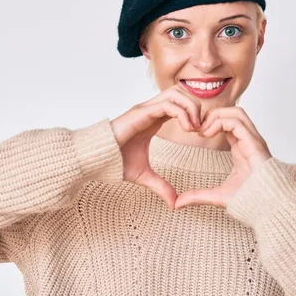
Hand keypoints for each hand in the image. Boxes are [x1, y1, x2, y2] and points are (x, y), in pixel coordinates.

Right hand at [110, 84, 202, 209]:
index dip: (194, 115)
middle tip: (200, 130)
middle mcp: (151, 109)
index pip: (180, 103)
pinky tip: (187, 129)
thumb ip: (160, 186)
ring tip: (194, 129)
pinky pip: (168, 104)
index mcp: (154, 119)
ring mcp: (146, 108)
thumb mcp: (144, 175)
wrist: (95, 159)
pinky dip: (183, 113)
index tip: (200, 134)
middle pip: (181, 92)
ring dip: (191, 108)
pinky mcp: (141, 112)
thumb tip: (174, 203)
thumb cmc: (114, 162)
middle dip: (196, 108)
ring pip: (177, 93)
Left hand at [174, 106, 271, 209]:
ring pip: (236, 111)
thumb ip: (197, 196)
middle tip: (196, 129)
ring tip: (203, 130)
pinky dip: (221, 122)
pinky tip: (209, 133)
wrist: (267, 206)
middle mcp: (248, 140)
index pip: (227, 123)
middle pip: (231, 112)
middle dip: (212, 115)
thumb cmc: (249, 200)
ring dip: (216, 116)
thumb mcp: (216, 195)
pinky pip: (237, 121)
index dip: (210, 123)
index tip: (196, 134)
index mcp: (241, 147)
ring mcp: (253, 140)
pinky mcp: (254, 142)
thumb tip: (177, 204)